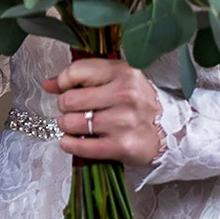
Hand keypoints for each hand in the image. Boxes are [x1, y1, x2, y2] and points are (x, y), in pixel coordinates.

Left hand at [44, 57, 166, 166]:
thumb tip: (48, 84)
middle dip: (64, 106)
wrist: (171, 130)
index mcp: (123, 72)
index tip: (63, 89)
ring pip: (72, 123)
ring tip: (74, 125)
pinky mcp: (122, 146)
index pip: (76, 72)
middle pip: (69, 100)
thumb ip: (83, 77)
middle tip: (71, 110)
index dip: (63, 82)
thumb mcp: (116, 79)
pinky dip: (69, 144)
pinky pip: (81, 146)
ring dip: (66, 126)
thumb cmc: (137, 103)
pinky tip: (70, 141)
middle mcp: (125, 95)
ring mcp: (124, 122)